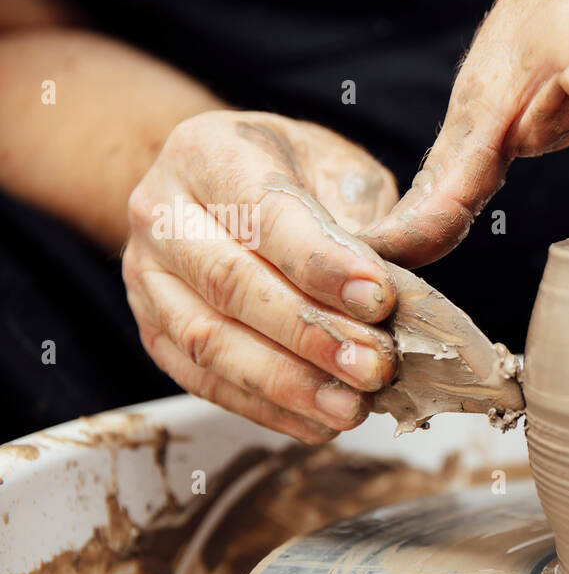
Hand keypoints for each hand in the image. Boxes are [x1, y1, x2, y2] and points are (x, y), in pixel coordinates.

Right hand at [123, 110, 400, 442]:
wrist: (218, 191)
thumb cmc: (292, 177)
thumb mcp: (344, 171)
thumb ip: (381, 217)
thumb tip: (415, 266)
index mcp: (209, 152)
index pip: (266, 212)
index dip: (324, 263)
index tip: (379, 299)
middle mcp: (162, 211)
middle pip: (231, 283)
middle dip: (312, 334)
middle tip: (376, 365)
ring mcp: (147, 277)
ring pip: (210, 341)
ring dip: (289, 383)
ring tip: (352, 406)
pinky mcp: (153, 332)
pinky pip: (203, 381)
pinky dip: (265, 408)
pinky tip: (317, 421)